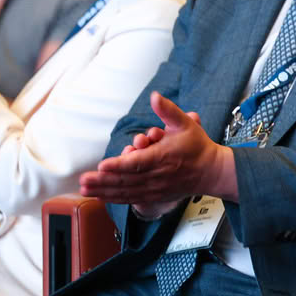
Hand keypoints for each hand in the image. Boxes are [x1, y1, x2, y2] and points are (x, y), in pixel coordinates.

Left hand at [79, 92, 237, 216]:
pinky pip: (132, 199)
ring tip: (85, 189)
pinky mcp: (155, 196)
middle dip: (103, 181)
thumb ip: (168, 110)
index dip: (119, 165)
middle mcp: (158, 175)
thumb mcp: (186, 123)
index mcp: (164, 156)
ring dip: (104, 191)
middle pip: (127, 180)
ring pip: (126, 191)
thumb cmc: (197, 147)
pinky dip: (115, 199)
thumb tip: (155, 96)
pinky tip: (100, 197)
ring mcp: (155, 188)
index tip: (103, 165)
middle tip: (84, 180)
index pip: (138, 162)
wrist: (211, 172)